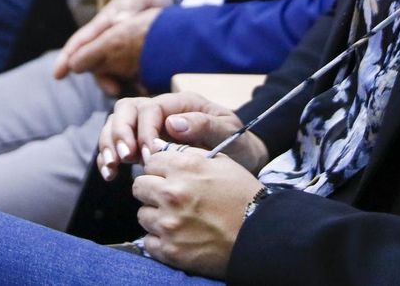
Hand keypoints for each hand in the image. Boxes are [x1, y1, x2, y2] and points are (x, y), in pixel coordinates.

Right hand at [53, 0, 178, 88]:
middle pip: (94, 61)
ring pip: (110, 69)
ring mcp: (120, 47)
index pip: (81, 41)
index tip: (57, 75)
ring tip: (129, 89)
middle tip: (114, 89)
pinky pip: (128, 71)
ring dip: (116, 81)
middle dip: (100, 78)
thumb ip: (130, 8)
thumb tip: (118, 21)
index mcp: (104, 22)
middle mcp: (108, 37)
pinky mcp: (134, 54)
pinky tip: (144, 85)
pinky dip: (133, 80)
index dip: (67, 57)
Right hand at [97, 91, 266, 179]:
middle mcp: (162, 110)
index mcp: (182, 102)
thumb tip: (172, 124)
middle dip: (120, 133)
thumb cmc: (237, 143)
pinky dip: (109, 156)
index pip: (151, 107)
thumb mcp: (229, 132)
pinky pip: (117, 144)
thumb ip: (204, 126)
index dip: (145, 130)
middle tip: (124, 157)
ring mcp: (150, 126)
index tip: (148, 156)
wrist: (242, 159)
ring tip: (112, 169)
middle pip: (126, 109)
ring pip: (116, 124)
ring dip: (108, 144)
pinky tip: (110, 174)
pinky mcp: (142, 144)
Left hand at [134, 144, 263, 277]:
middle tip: (168, 197)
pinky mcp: (170, 250)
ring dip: (155, 215)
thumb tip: (161, 149)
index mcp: (185, 168)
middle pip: (139, 186)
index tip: (168, 176)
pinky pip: (148, 241)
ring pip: (142, 214)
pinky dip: (160, 239)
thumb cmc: (243, 196)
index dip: (160, 169)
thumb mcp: (221, 163)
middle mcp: (172, 193)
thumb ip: (189, 155)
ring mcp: (169, 224)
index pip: (151, 162)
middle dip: (152, 190)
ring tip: (176, 218)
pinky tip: (177, 236)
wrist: (260, 235)